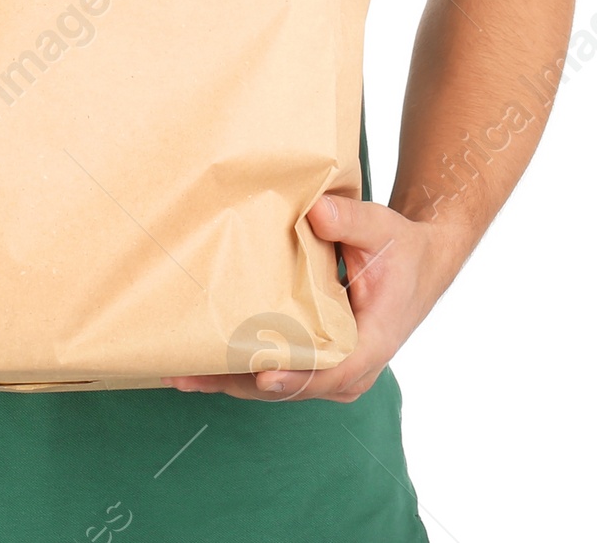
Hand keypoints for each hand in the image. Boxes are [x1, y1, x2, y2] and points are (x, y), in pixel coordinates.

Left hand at [166, 194, 463, 403]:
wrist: (417, 264)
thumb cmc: (399, 248)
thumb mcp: (381, 228)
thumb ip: (350, 220)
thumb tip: (316, 211)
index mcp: (371, 343)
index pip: (331, 370)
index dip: (295, 375)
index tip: (262, 373)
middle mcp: (349, 370)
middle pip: (290, 385)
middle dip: (239, 381)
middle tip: (188, 373)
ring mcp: (330, 372)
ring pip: (276, 385)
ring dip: (229, 380)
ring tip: (178, 373)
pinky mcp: (314, 362)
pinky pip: (275, 371)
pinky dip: (238, 369)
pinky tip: (198, 364)